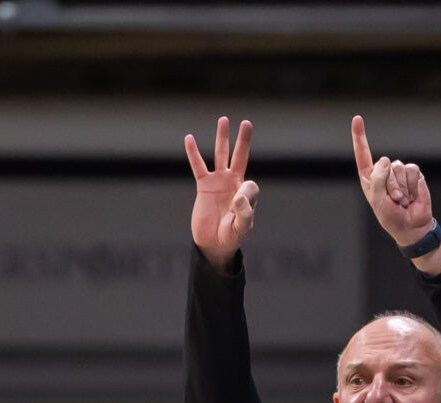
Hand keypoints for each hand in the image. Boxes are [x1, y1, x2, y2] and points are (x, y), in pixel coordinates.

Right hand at [185, 116, 257, 269]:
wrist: (212, 244)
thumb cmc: (230, 238)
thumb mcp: (241, 229)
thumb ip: (244, 214)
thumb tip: (237, 196)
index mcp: (246, 195)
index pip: (251, 186)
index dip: (246, 194)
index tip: (236, 205)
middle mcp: (233, 184)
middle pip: (240, 157)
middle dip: (243, 141)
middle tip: (247, 123)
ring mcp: (218, 182)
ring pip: (220, 156)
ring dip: (222, 139)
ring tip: (223, 120)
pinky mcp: (203, 186)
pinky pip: (198, 166)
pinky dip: (193, 153)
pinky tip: (189, 138)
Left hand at [351, 114, 433, 246]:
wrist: (411, 226)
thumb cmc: (391, 216)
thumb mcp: (378, 200)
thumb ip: (378, 179)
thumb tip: (386, 159)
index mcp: (370, 178)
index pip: (363, 154)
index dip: (360, 136)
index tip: (357, 119)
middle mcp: (384, 172)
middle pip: (384, 165)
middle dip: (389, 185)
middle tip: (393, 200)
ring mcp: (399, 172)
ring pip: (398, 168)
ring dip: (401, 187)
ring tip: (402, 200)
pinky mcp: (413, 174)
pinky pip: (412, 170)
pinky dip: (412, 185)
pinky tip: (411, 196)